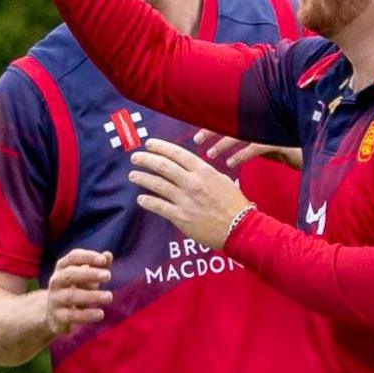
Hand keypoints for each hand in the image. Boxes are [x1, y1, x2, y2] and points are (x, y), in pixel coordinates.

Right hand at [45, 248, 112, 335]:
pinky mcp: (58, 316)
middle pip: (70, 274)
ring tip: (109, 296)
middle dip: (89, 274)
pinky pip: (72, 315)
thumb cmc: (76, 288)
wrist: (54, 314)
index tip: (104, 260)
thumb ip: (98, 266)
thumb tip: (108, 255)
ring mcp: (55, 299)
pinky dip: (87, 315)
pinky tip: (100, 314)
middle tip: (108, 275)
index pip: (73, 257)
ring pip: (71, 296)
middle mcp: (56, 281)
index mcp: (62, 267)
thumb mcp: (87, 276)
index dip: (88, 257)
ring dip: (91, 296)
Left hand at [129, 138, 254, 248]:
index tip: (149, 144)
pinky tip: (141, 199)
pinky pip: (159, 206)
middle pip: (163, 166)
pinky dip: (147, 201)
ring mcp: (185, 200)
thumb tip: (190, 169)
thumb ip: (204, 173)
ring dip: (142, 178)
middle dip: (146, 159)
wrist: (240, 228)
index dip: (160, 147)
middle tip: (135, 157)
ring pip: (157, 185)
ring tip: (133, 175)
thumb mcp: (222, 181)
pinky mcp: (180, 217)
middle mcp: (192, 183)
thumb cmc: (234, 205)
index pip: (177, 153)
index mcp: (203, 171)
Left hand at [194, 129, 303, 170]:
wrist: (315, 159)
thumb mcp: (264, 146)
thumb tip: (225, 150)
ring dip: (223, 143)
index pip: (230, 120)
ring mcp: (271, 130)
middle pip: (232, 122)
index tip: (196, 136)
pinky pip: (256, 146)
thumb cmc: (287, 152)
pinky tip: (230, 163)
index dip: (212, 125)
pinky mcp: (280, 140)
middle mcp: (262, 123)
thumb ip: (246, 144)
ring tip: (211, 154)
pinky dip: (241, 154)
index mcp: (257, 122)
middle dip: (212, 130)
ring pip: (241, 133)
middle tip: (197, 140)